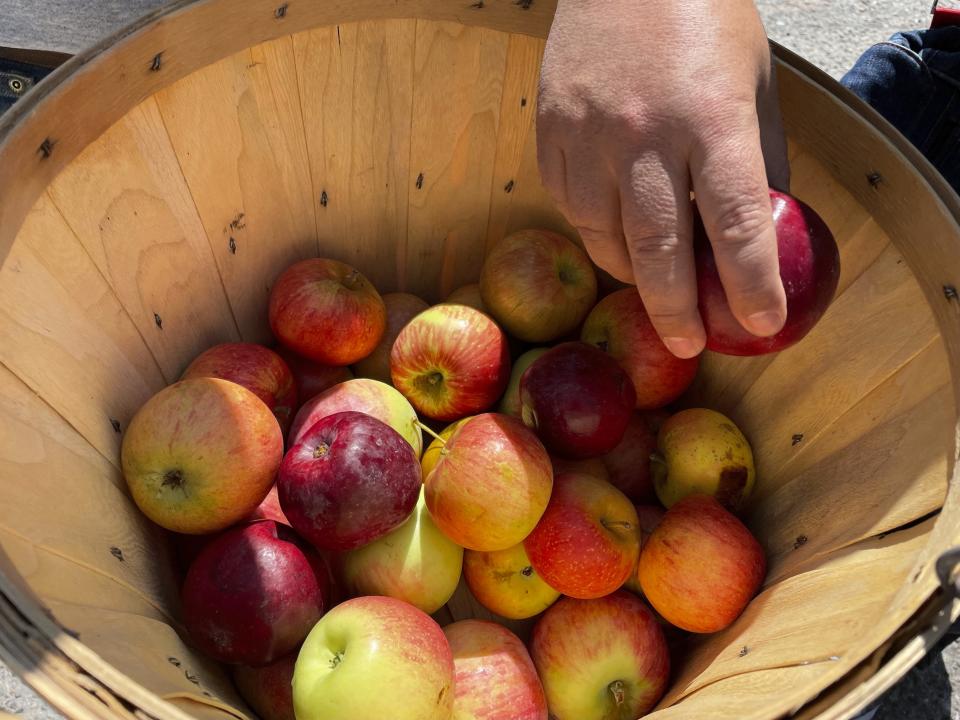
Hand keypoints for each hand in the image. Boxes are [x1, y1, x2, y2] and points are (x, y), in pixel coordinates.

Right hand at [536, 0, 789, 358]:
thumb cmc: (703, 22)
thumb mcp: (753, 84)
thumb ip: (759, 162)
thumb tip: (762, 234)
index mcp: (711, 117)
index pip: (737, 222)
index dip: (751, 284)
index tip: (761, 323)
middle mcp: (645, 133)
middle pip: (658, 250)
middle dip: (676, 310)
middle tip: (688, 343)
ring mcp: (588, 135)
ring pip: (604, 238)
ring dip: (633, 273)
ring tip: (654, 285)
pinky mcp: (551, 134)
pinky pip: (572, 208)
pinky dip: (597, 232)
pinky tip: (616, 233)